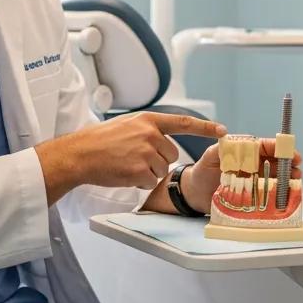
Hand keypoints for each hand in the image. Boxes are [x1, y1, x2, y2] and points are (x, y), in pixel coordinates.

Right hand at [36, 112, 225, 203]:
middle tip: (135, 159)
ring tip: (126, 165)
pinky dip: (140, 182)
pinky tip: (125, 175)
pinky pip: (151, 181)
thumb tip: (164, 140)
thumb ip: (147, 130)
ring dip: (148, 172)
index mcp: (148, 120)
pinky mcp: (139, 170)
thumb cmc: (99, 141)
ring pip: (162, 169)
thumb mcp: (126, 125)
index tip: (222, 131)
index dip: (204, 128)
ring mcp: (145, 152)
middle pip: (172, 154)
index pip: (183, 122)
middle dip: (158, 160)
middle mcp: (150, 134)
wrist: (80, 154)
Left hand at [183, 137, 302, 213]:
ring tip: (295, 182)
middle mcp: (252, 166)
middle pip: (275, 163)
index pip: (266, 147)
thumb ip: (219, 149)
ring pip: (275, 179)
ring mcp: (253, 182)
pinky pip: (267, 194)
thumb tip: (228, 138)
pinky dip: (278, 194)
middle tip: (297, 170)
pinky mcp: (251, 197)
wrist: (194, 193)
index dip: (280, 149)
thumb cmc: (202, 172)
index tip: (291, 153)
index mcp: (245, 153)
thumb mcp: (209, 157)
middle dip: (288, 165)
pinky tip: (285, 195)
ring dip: (286, 180)